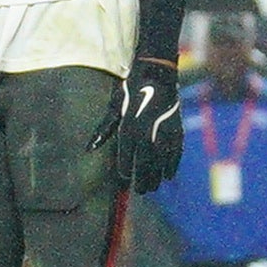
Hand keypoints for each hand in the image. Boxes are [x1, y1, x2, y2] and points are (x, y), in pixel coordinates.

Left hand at [115, 55, 185, 191]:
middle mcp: (146, 133)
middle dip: (142, 180)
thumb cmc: (131, 91)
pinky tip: (168, 176)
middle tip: (140, 191)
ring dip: (156, 177)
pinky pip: (175, 154)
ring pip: (160, 163)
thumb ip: (103, 130)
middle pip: (144, 164)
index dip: (125, 171)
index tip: (124, 179)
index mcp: (129, 128)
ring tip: (152, 187)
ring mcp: (163, 133)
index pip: (126, 158)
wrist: (157, 75)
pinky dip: (172, 166)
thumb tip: (89, 148)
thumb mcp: (114, 108)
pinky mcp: (177, 130)